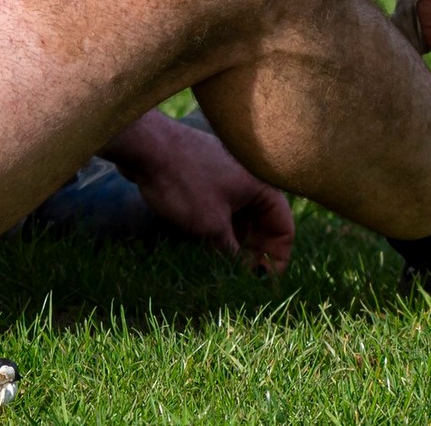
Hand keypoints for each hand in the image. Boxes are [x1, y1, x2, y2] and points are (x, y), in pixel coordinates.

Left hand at [101, 113, 294, 271]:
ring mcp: (226, 178)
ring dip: (236, 243)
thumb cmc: (183, 182)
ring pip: (241, 218)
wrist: (146, 146)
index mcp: (261, 187)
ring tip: (224, 269)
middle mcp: (249, 180)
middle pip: (263, 224)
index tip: (264, 284)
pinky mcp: (206, 178)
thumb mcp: (211, 226)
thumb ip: (233, 253)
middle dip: (255, 253)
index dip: (277, 259)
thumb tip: (246, 275)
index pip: (284, 229)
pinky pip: (222, 209)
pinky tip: (207, 248)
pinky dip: (220, 228)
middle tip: (242, 281)